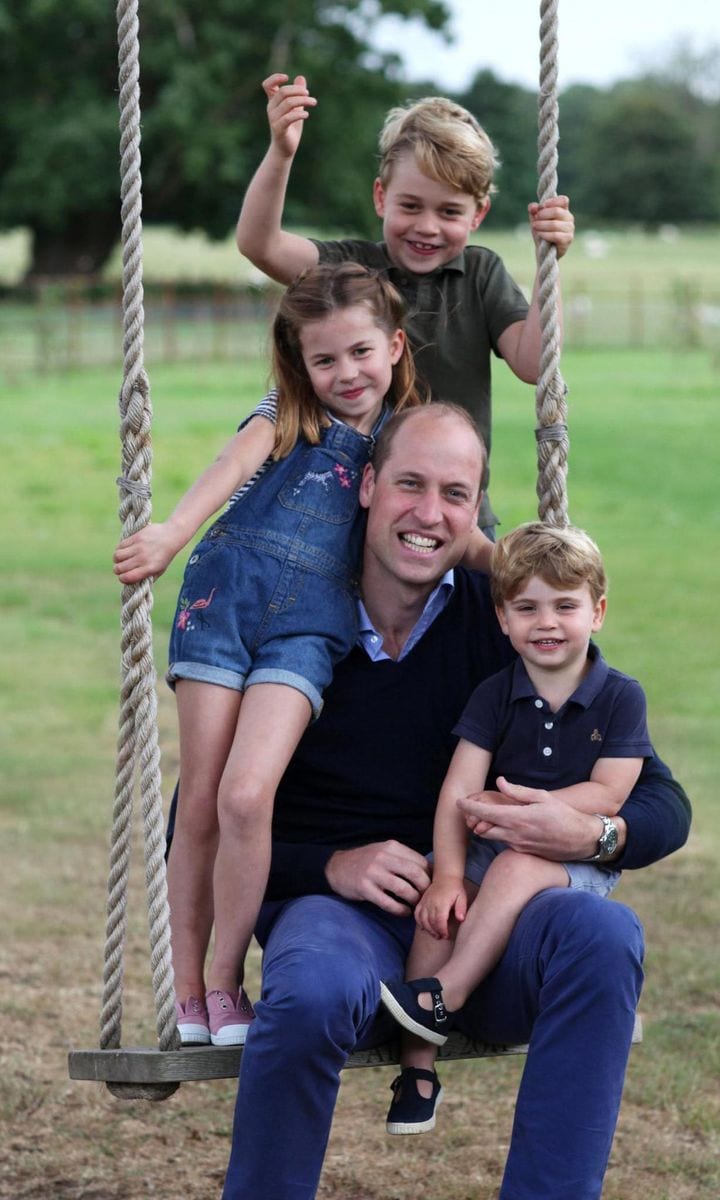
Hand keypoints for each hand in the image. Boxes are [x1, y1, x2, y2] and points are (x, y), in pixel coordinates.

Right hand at [113, 523, 182, 582]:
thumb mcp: (160, 570)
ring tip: (120, 559)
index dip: (122, 579)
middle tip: (120, 568)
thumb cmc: (165, 555)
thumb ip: (148, 577)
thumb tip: (134, 583)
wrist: (171, 536)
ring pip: (117, 556)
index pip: (127, 577)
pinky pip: (120, 545)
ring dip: (116, 559)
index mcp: (149, 568)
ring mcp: (139, 547)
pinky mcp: (136, 537)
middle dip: (117, 570)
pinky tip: (124, 550)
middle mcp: (143, 558)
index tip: (123, 577)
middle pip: (119, 568)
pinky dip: (119, 549)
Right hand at [263, 73, 316, 158]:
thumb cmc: (290, 127)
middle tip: (309, 94)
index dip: (275, 78)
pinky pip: (288, 118)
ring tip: (313, 102)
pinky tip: (306, 115)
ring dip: (303, 101)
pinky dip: (299, 114)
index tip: (287, 77)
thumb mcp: (296, 108)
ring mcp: (274, 119)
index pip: (267, 85)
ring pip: (288, 103)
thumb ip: (297, 94)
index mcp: (273, 102)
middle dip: (298, 91)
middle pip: (283, 92)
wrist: (285, 149)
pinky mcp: (278, 129)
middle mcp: (271, 108)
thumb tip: (300, 77)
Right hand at [324, 840, 430, 915]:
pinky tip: (404, 912)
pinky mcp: (365, 888)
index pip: (420, 861)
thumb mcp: (384, 852)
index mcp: (391, 847)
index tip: (433, 886)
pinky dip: (400, 910)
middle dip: (425, 889)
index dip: (430, 876)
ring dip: (414, 900)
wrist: (337, 867)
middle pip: (415, 874)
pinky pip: (388, 902)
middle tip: (427, 898)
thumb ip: (404, 859)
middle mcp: (383, 857)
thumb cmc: (367, 861)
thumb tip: (432, 871)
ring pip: (403, 889)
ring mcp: (373, 872)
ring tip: (416, 906)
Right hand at [415, 876, 467, 939]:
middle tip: (442, 937)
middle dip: (436, 932)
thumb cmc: (455, 888)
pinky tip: (425, 928)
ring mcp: (425, 902)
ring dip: (428, 929)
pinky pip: (417, 914)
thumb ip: (461, 908)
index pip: (439, 920)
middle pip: (430, 922)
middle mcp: (431, 902)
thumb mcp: (462, 897)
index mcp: (442, 902)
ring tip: (435, 935)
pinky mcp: (421, 902)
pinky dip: (419, 922)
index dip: (442, 930)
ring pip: (422, 919)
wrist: (445, 877)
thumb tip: (461, 919)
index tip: (446, 936)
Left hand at [458, 776, 601, 859]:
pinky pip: (504, 841)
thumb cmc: (564, 815)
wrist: (581, 840)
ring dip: (485, 826)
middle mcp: (515, 834)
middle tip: (470, 808)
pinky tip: (505, 824)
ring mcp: (518, 845)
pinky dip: (499, 833)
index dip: (469, 807)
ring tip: (485, 815)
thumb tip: (499, 782)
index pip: (485, 812)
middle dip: (473, 819)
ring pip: (492, 836)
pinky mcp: (522, 852)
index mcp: (518, 818)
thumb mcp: (542, 796)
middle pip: (482, 828)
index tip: (459, 801)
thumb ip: (517, 792)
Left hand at [528, 195, 573, 258]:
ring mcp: (570, 229)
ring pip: (555, 224)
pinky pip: (555, 235)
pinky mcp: (568, 239)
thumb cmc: (542, 233)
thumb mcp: (536, 221)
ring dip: (542, 225)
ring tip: (534, 227)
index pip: (563, 200)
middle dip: (543, 214)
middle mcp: (569, 218)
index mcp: (563, 210)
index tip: (542, 206)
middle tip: (535, 219)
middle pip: (557, 211)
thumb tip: (532, 206)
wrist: (544, 252)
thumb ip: (533, 212)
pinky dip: (545, 234)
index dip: (552, 201)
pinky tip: (539, 234)